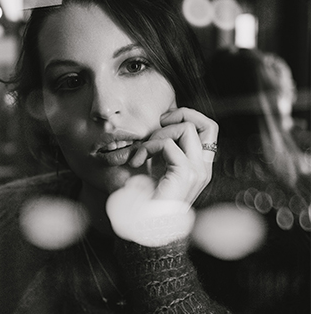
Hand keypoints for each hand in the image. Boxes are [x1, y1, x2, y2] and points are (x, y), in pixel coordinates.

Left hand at [106, 107, 217, 245]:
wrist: (144, 230)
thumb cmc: (144, 203)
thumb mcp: (155, 169)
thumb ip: (162, 150)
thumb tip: (158, 124)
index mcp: (199, 166)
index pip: (208, 129)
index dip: (187, 116)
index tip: (161, 123)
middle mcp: (203, 169)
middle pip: (206, 124)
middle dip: (178, 116)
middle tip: (155, 128)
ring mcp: (197, 172)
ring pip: (186, 128)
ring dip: (157, 134)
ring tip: (141, 152)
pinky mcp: (184, 175)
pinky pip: (169, 143)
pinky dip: (149, 146)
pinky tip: (137, 160)